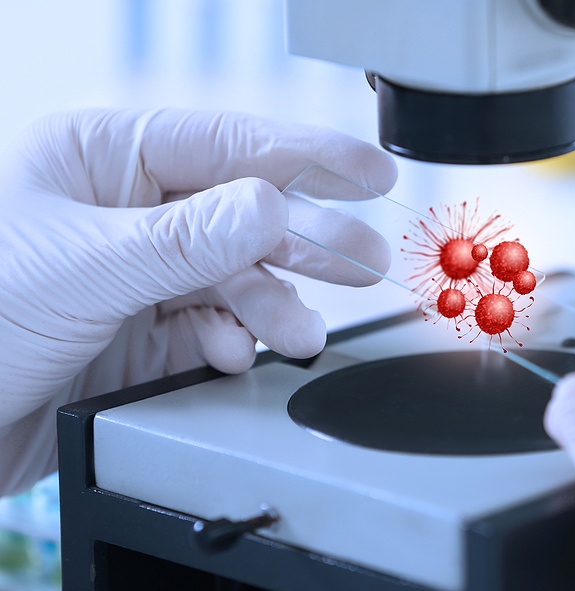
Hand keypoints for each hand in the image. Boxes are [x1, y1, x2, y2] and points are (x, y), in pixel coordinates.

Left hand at [0, 109, 396, 493]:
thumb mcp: (82, 268)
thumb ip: (186, 240)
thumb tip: (272, 206)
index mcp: (103, 159)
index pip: (227, 144)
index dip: (306, 156)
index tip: (370, 172)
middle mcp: (127, 210)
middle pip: (244, 212)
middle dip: (307, 238)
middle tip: (365, 259)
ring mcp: (138, 272)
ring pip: (236, 276)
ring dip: (273, 304)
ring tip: (301, 334)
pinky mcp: (143, 331)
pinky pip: (213, 325)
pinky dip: (233, 341)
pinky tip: (233, 354)